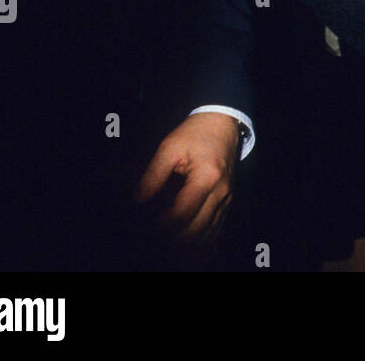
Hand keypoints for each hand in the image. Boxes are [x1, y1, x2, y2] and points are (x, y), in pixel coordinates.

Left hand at [136, 112, 239, 240]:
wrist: (222, 122)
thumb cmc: (195, 133)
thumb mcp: (169, 148)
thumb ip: (152, 176)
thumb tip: (137, 202)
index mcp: (207, 177)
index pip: (182, 214)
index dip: (161, 225)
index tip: (146, 224)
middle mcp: (221, 192)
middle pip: (195, 230)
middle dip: (171, 238)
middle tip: (152, 234)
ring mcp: (227, 198)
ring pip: (207, 235)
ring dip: (185, 241)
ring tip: (165, 237)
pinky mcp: (227, 201)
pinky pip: (215, 229)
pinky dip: (198, 238)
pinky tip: (183, 238)